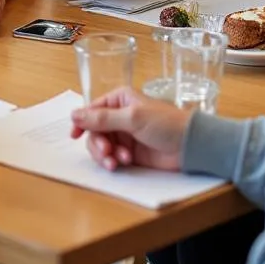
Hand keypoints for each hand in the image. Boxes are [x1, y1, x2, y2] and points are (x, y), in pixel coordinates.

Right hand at [70, 87, 191, 171]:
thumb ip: (102, 118)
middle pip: (94, 131)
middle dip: (98, 143)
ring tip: (117, 161)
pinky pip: (112, 157)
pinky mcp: (130, 152)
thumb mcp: (132, 118)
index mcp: (119, 100)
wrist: (189, 146)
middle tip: (107, 152)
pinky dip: (114, 161)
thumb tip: (74, 114)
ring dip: (105, 155)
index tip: (74, 135)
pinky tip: (125, 163)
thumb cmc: (165, 123)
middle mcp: (119, 116)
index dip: (81, 122)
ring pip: (101, 146)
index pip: (92, 110)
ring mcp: (124, 135)